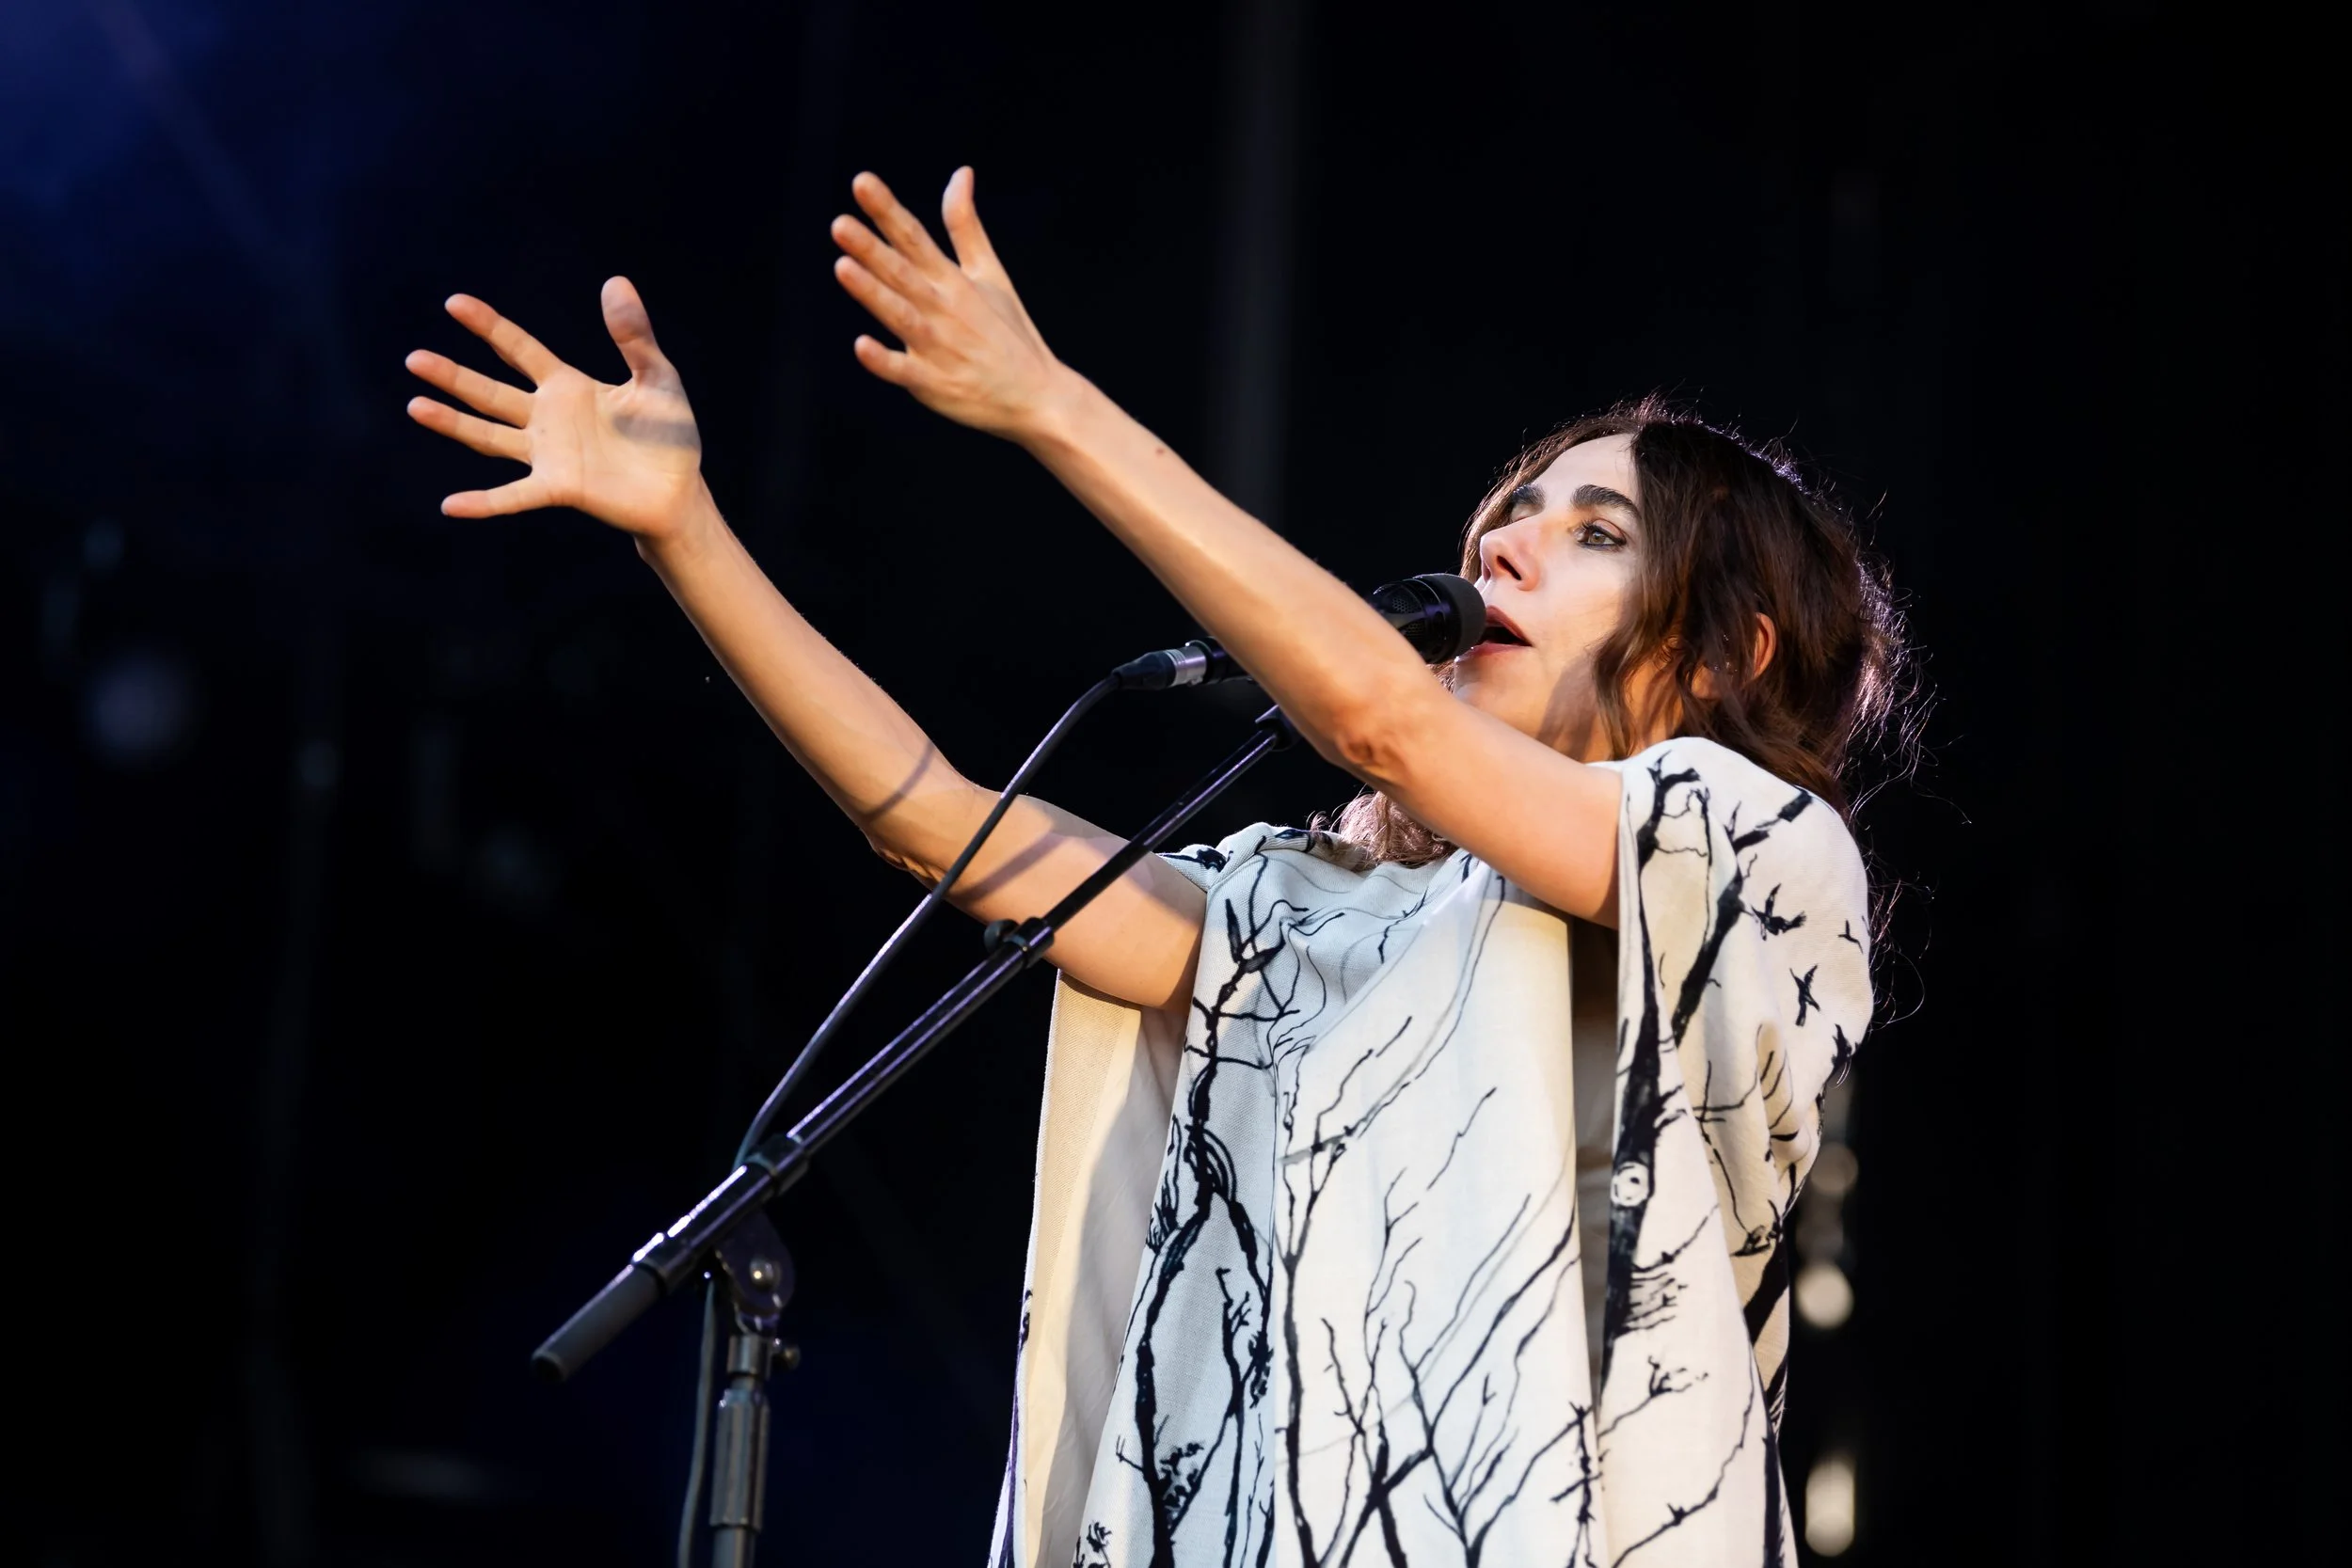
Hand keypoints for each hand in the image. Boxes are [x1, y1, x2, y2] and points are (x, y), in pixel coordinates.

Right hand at [404, 279, 708, 539]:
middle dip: (454, 376)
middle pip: (491, 392)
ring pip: (490, 437)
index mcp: (567, 386)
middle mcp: (548, 418)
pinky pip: (514, 497)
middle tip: (414, 359)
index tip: (455, 304)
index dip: (489, 327)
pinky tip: (451, 506)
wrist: (679, 491)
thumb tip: (616, 282)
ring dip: (453, 424)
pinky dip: (484, 504)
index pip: (519, 350)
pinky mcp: (558, 488)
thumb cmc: (669, 434)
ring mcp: (548, 454)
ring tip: (416, 406)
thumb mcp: (657, 377)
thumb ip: (634, 336)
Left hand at [831, 167, 1067, 440]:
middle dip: (871, 249)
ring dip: (873, 293)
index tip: (861, 182)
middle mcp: (943, 309)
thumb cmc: (1009, 332)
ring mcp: (938, 347)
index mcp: (953, 281)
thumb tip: (961, 172)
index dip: (886, 210)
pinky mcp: (934, 383)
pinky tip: (861, 345)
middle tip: (840, 224)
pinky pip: (904, 372)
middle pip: (902, 273)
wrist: (1038, 396)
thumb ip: (966, 225)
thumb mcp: (991, 272)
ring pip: (900, 315)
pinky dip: (885, 361)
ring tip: (843, 267)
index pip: (914, 238)